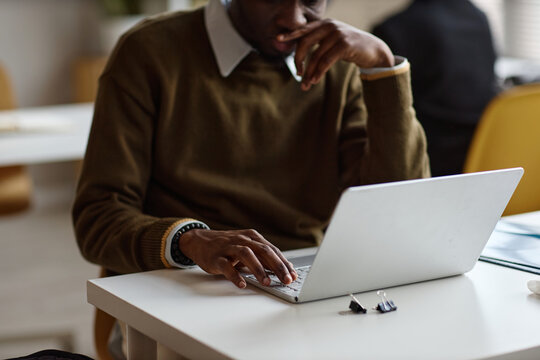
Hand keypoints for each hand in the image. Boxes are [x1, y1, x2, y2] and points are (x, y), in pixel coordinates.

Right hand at [179, 229, 297, 288]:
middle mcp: (242, 240)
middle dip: (277, 266)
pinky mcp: (216, 257)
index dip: (284, 263)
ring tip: (267, 282)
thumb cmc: (227, 247)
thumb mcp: (247, 249)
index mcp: (252, 237)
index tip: (293, 275)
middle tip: (286, 279)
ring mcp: (229, 247)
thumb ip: (263, 258)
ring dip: (258, 269)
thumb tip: (284, 269)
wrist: (200, 241)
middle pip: (263, 250)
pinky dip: (235, 275)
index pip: (272, 250)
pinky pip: (227, 266)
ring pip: (246, 255)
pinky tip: (242, 284)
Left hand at [277, 20, 394, 90]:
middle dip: (298, 60)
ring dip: (309, 72)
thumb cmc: (350, 48)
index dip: (290, 34)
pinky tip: (315, 80)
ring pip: (315, 56)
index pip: (303, 29)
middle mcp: (329, 26)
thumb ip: (319, 43)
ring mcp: (337, 34)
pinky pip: (326, 61)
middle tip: (297, 74)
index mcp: (324, 24)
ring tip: (306, 85)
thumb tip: (301, 57)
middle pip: (305, 43)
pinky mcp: (344, 45)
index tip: (278, 39)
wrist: (374, 50)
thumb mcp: (333, 42)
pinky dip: (318, 72)